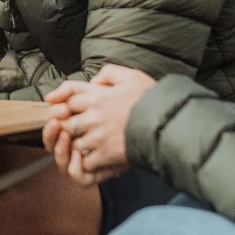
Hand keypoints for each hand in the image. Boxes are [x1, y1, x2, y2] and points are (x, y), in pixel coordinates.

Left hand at [43, 65, 154, 186]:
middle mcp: (94, 116)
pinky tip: (94, 157)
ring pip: (74, 142)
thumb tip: (94, 82)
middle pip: (65, 121)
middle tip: (73, 128)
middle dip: (66, 125)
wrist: (169, 124)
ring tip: (85, 143)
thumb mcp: (131, 76)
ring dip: (77, 144)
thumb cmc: (152, 99)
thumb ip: (108, 73)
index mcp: (97, 96)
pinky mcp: (107, 155)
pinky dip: (87, 161)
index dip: (65, 103)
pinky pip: (86, 161)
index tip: (68, 109)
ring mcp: (99, 137)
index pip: (68, 99)